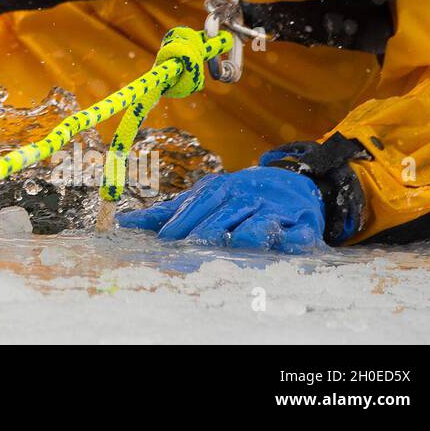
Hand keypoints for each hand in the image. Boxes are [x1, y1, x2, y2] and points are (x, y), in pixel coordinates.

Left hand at [117, 167, 324, 252]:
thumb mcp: (203, 197)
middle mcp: (248, 196)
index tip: (166, 239)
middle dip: (209, 230)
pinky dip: (291, 239)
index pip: (200, 203)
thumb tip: (124, 222)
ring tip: (233, 243)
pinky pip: (299, 234)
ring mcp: (277, 210)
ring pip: (261, 221)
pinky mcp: (305, 225)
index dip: (184, 219)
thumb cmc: (236, 197)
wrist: (292, 183)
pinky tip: (281, 244)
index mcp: (222, 189)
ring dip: (248, 232)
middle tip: (191, 248)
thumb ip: (168, 212)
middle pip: (227, 213)